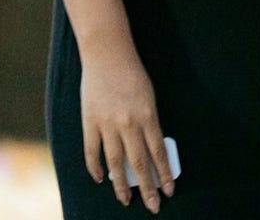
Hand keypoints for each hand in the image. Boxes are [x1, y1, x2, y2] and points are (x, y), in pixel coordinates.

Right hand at [79, 44, 173, 212]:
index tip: (170, 190)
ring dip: (121, 185)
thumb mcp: (149, 97)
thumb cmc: (132, 74)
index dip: (165, 174)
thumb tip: (150, 150)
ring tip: (126, 200)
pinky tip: (101, 179)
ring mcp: (107, 124)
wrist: (107, 55)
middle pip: (139, 164)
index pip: (158, 153)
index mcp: (148, 116)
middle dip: (148, 187)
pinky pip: (92, 151)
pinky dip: (95, 168)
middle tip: (153, 205)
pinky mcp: (89, 122)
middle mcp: (129, 123)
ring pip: (115, 163)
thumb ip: (149, 123)